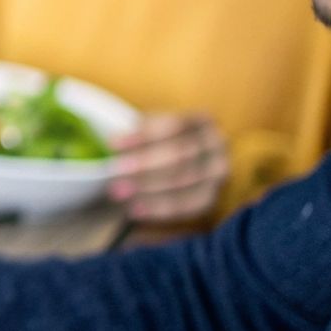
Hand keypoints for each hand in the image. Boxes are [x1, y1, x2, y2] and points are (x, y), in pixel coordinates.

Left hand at [109, 112, 228, 223]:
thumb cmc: (156, 144)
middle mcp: (217, 145)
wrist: (168, 170)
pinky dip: (159, 207)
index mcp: (202, 121)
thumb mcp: (149, 131)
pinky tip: (135, 209)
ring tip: (118, 192)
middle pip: (180, 155)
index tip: (113, 144)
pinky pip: (187, 206)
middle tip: (115, 171)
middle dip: (144, 164)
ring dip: (148, 187)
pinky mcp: (211, 199)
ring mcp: (218, 173)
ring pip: (183, 181)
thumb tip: (113, 146)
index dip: (144, 136)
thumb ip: (138, 135)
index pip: (174, 125)